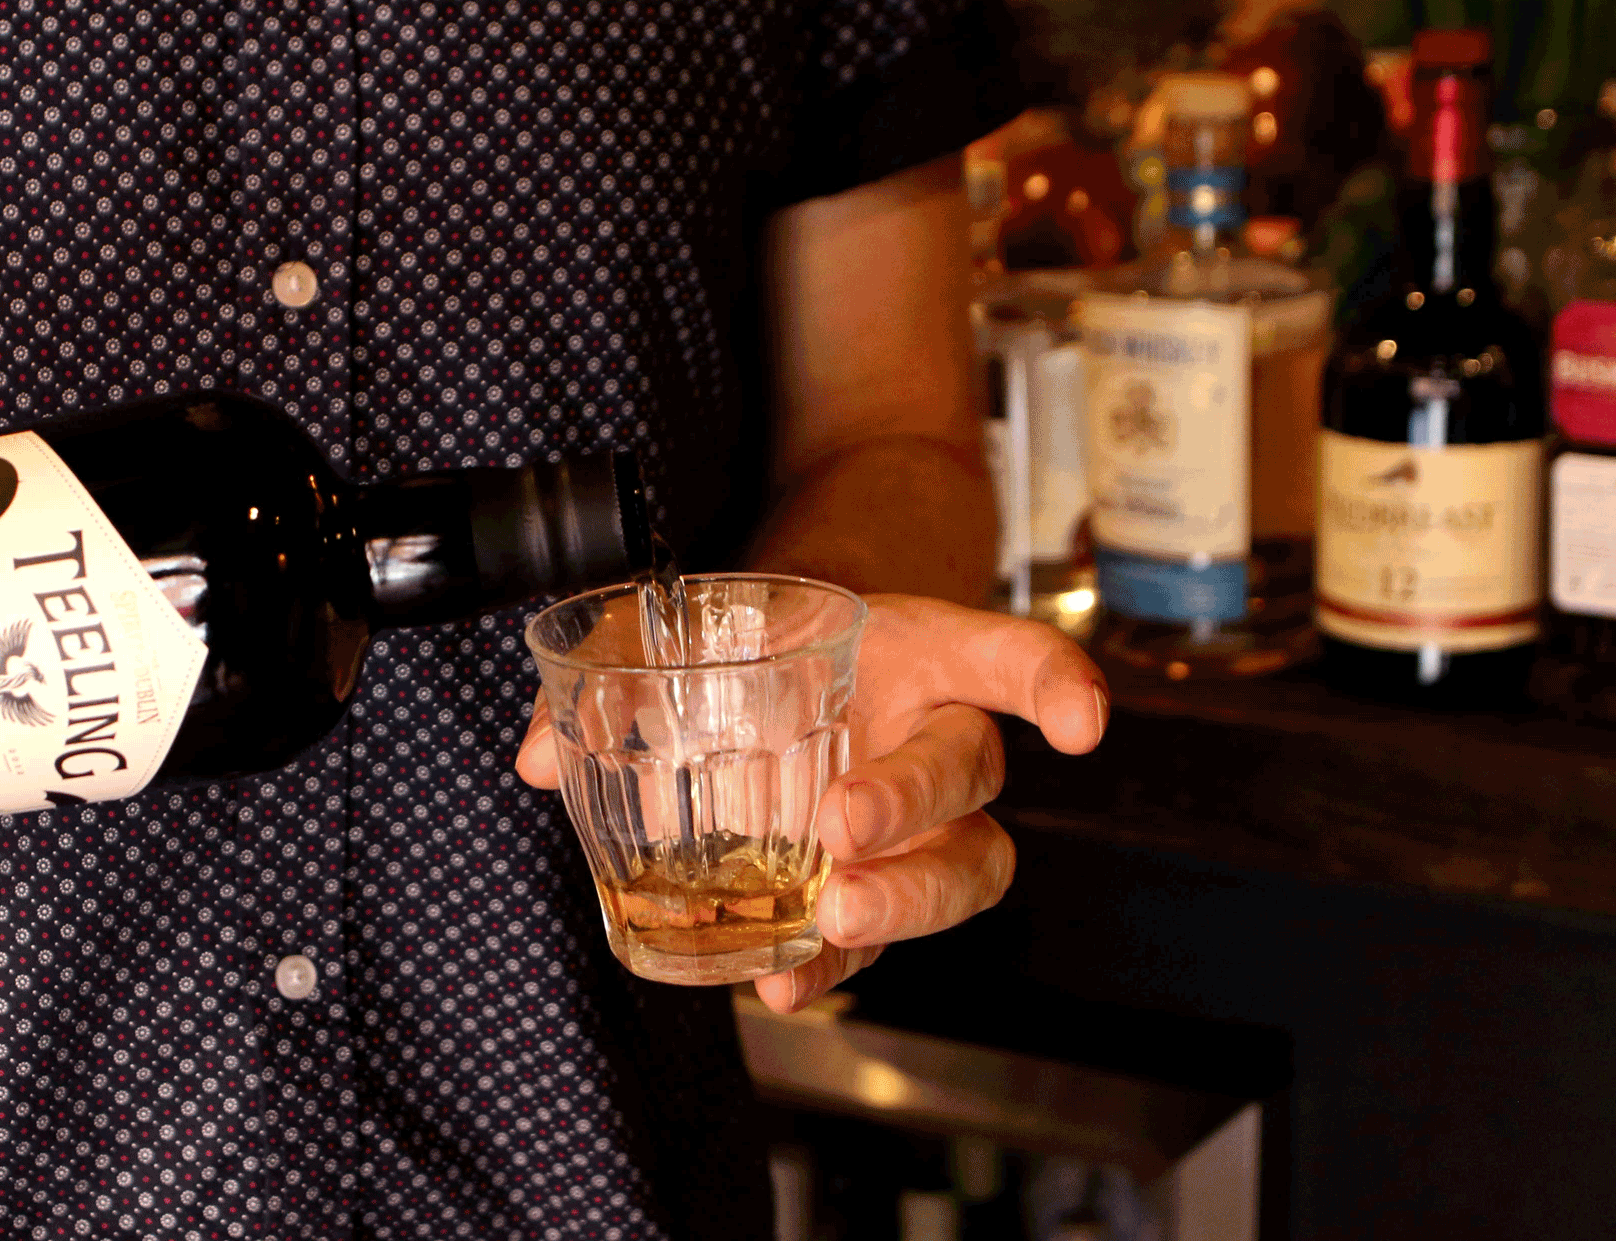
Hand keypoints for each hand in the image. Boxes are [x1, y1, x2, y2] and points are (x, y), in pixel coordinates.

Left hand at [514, 593, 1106, 1011]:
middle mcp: (935, 738)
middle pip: (972, 777)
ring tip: (831, 921)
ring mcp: (917, 825)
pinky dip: (833, 967)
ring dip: (905, 902)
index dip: (1053, 682)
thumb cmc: (759, 643)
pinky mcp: (875, 889)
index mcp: (915, 654)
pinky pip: (879, 938)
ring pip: (961, 872)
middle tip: (841, 830)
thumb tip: (536, 756)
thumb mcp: (688, 630)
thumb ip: (614, 676)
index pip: (1005, 656)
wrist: (780, 668)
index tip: (1080, 724)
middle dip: (916, 806)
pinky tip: (785, 985)